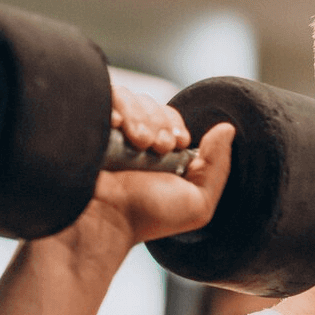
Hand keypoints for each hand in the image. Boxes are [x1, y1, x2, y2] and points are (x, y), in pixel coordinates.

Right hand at [81, 84, 234, 246]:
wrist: (102, 220)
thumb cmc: (148, 216)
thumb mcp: (197, 202)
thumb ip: (218, 166)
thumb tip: (227, 128)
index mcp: (159, 153)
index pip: (172, 119)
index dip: (176, 126)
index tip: (175, 146)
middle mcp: (133, 139)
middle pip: (154, 106)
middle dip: (160, 123)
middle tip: (156, 148)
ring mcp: (109, 131)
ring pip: (132, 98)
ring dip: (141, 116)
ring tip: (136, 142)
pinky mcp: (87, 122)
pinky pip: (105, 95)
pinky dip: (116, 105)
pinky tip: (117, 125)